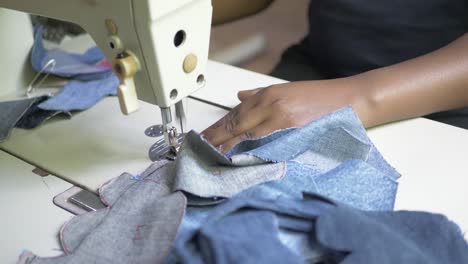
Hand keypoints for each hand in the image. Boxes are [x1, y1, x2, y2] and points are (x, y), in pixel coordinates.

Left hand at [202, 76, 370, 151]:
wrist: (350, 102)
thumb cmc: (320, 97)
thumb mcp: (287, 90)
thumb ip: (260, 95)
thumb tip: (240, 98)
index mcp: (270, 96)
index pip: (235, 115)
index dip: (217, 128)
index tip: (204, 137)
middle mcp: (273, 109)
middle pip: (237, 127)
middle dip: (217, 140)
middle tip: (201, 151)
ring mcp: (284, 125)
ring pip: (248, 139)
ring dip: (229, 149)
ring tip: (214, 158)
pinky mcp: (295, 140)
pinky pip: (268, 150)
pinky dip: (252, 156)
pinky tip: (241, 162)